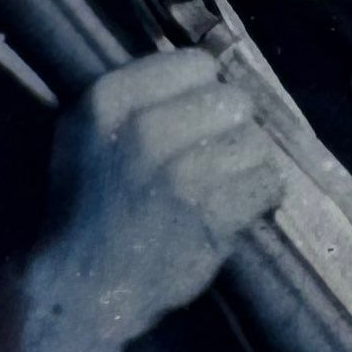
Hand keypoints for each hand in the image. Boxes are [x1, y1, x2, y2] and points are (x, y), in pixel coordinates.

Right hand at [10, 50, 283, 351]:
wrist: (83, 287)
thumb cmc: (90, 208)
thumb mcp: (88, 134)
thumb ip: (140, 96)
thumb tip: (213, 68)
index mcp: (108, 100)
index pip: (198, 64)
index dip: (204, 91)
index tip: (195, 117)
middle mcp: (144, 130)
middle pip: (234, 100)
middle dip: (230, 128)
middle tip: (212, 157)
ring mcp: (180, 174)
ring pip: (256, 142)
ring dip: (246, 166)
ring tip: (220, 187)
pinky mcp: (211, 215)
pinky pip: (268, 183)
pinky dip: (260, 197)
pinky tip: (235, 209)